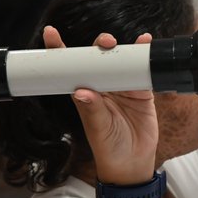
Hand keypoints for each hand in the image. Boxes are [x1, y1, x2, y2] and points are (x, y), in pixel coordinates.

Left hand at [46, 26, 158, 185]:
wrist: (133, 164)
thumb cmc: (108, 148)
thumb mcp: (97, 129)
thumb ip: (92, 110)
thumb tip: (82, 92)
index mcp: (85, 93)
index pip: (71, 68)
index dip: (60, 50)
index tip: (51, 34)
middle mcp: (103, 87)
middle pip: (99, 58)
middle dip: (100, 45)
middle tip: (105, 43)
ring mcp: (123, 88)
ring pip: (121, 61)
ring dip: (124, 48)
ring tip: (126, 44)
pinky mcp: (142, 92)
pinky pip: (143, 71)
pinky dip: (145, 57)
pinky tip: (146, 45)